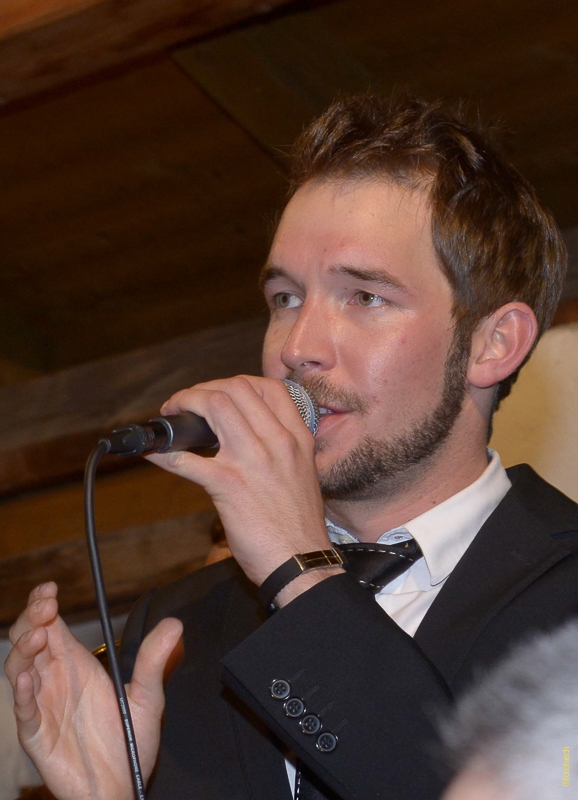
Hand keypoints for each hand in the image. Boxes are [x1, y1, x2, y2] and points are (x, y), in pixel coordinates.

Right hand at [4, 582, 182, 799]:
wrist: (121, 787)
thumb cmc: (129, 742)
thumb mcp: (148, 696)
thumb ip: (153, 661)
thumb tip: (176, 623)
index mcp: (75, 663)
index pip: (52, 624)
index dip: (45, 604)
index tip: (51, 588)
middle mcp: (54, 678)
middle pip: (30, 639)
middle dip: (31, 618)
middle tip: (45, 603)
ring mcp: (43, 705)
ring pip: (19, 668)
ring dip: (24, 648)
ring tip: (39, 634)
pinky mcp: (37, 734)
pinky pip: (25, 710)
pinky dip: (23, 692)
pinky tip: (27, 675)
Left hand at [146, 376, 332, 586]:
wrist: (302, 562)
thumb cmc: (300, 526)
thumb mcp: (303, 474)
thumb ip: (281, 451)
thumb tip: (249, 440)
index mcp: (297, 438)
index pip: (268, 387)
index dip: (235, 383)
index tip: (218, 393)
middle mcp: (277, 441)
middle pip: (235, 388)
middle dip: (203, 389)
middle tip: (186, 404)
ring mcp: (252, 459)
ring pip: (213, 405)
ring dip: (184, 404)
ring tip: (170, 415)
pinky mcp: (228, 484)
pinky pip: (186, 458)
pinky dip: (163, 452)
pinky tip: (152, 452)